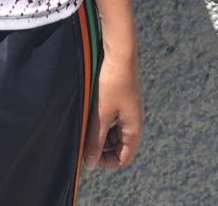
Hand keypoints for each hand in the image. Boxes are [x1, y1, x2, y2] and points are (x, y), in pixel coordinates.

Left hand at [84, 50, 142, 169]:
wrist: (119, 54)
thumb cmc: (111, 84)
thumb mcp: (101, 115)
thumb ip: (95, 140)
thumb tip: (90, 163)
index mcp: (134, 128)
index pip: (124, 158)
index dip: (107, 161)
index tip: (89, 155)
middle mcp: (134, 121)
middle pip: (119, 146)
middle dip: (102, 147)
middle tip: (83, 141)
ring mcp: (129, 110)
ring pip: (115, 132)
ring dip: (101, 133)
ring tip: (84, 126)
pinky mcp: (122, 99)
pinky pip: (113, 118)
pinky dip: (102, 121)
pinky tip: (89, 113)